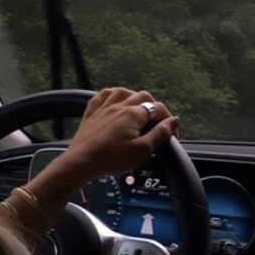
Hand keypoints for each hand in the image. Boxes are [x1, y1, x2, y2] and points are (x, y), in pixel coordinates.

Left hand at [62, 87, 179, 184]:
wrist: (81, 163)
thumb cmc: (111, 159)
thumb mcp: (142, 150)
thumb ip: (160, 134)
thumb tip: (173, 121)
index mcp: (133, 114)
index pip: (158, 109)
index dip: (169, 120)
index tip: (172, 134)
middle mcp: (119, 106)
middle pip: (142, 96)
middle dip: (154, 106)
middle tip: (157, 122)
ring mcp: (103, 108)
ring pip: (122, 91)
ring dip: (133, 97)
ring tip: (139, 109)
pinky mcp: (91, 114)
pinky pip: (101, 96)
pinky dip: (110, 95)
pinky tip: (113, 101)